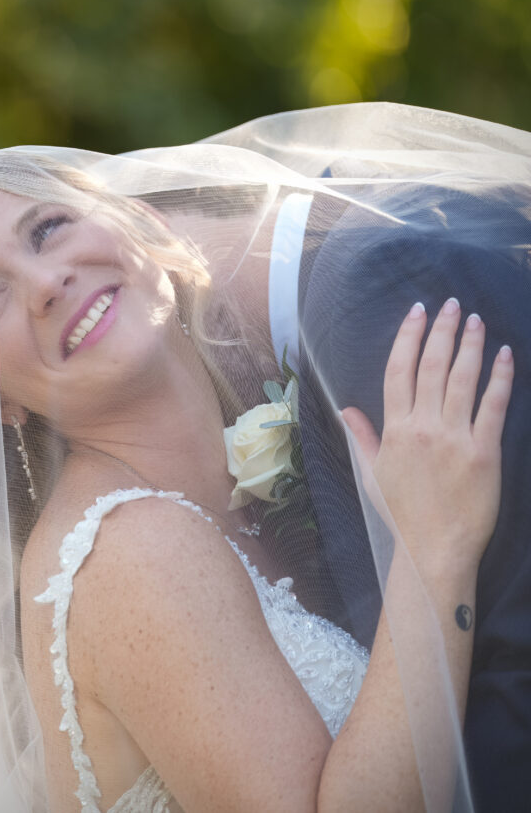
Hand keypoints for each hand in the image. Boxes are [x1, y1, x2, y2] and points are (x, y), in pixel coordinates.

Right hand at [341, 299, 513, 575]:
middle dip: (442, 331)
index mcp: (394, 430)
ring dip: (471, 345)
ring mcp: (454, 438)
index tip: (418, 313)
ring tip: (476, 321)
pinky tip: (505, 355)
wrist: (433, 548)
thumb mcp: (372, 473)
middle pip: (432, 367)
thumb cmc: (401, 513)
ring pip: (462, 379)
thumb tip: (346, 410)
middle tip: (452, 305)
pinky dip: (501, 377)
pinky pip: (493, 406)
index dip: (408, 338)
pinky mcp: (484, 452)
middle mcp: (422, 427)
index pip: (398, 371)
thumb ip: (361, 437)